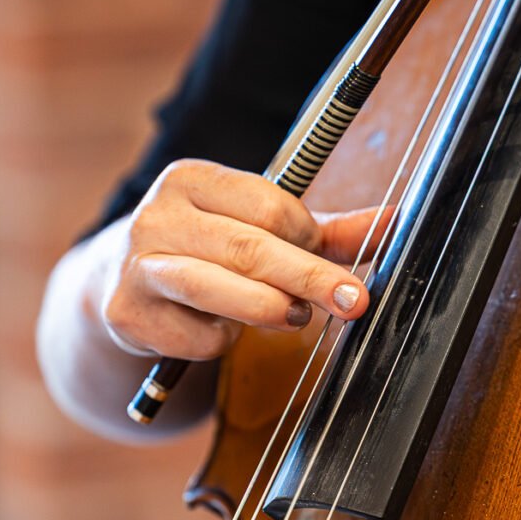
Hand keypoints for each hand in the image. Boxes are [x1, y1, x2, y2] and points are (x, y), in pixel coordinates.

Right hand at [99, 159, 389, 360]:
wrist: (122, 286)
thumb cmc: (210, 251)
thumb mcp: (265, 232)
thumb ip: (328, 231)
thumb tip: (398, 219)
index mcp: (192, 178)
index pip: (268, 206)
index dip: (306, 237)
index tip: (319, 254)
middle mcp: (156, 214)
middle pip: (249, 247)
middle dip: (311, 278)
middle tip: (354, 301)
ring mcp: (136, 265)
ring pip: (216, 289)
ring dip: (270, 308)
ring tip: (296, 317)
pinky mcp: (127, 314)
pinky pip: (195, 335)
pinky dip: (223, 340)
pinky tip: (224, 330)